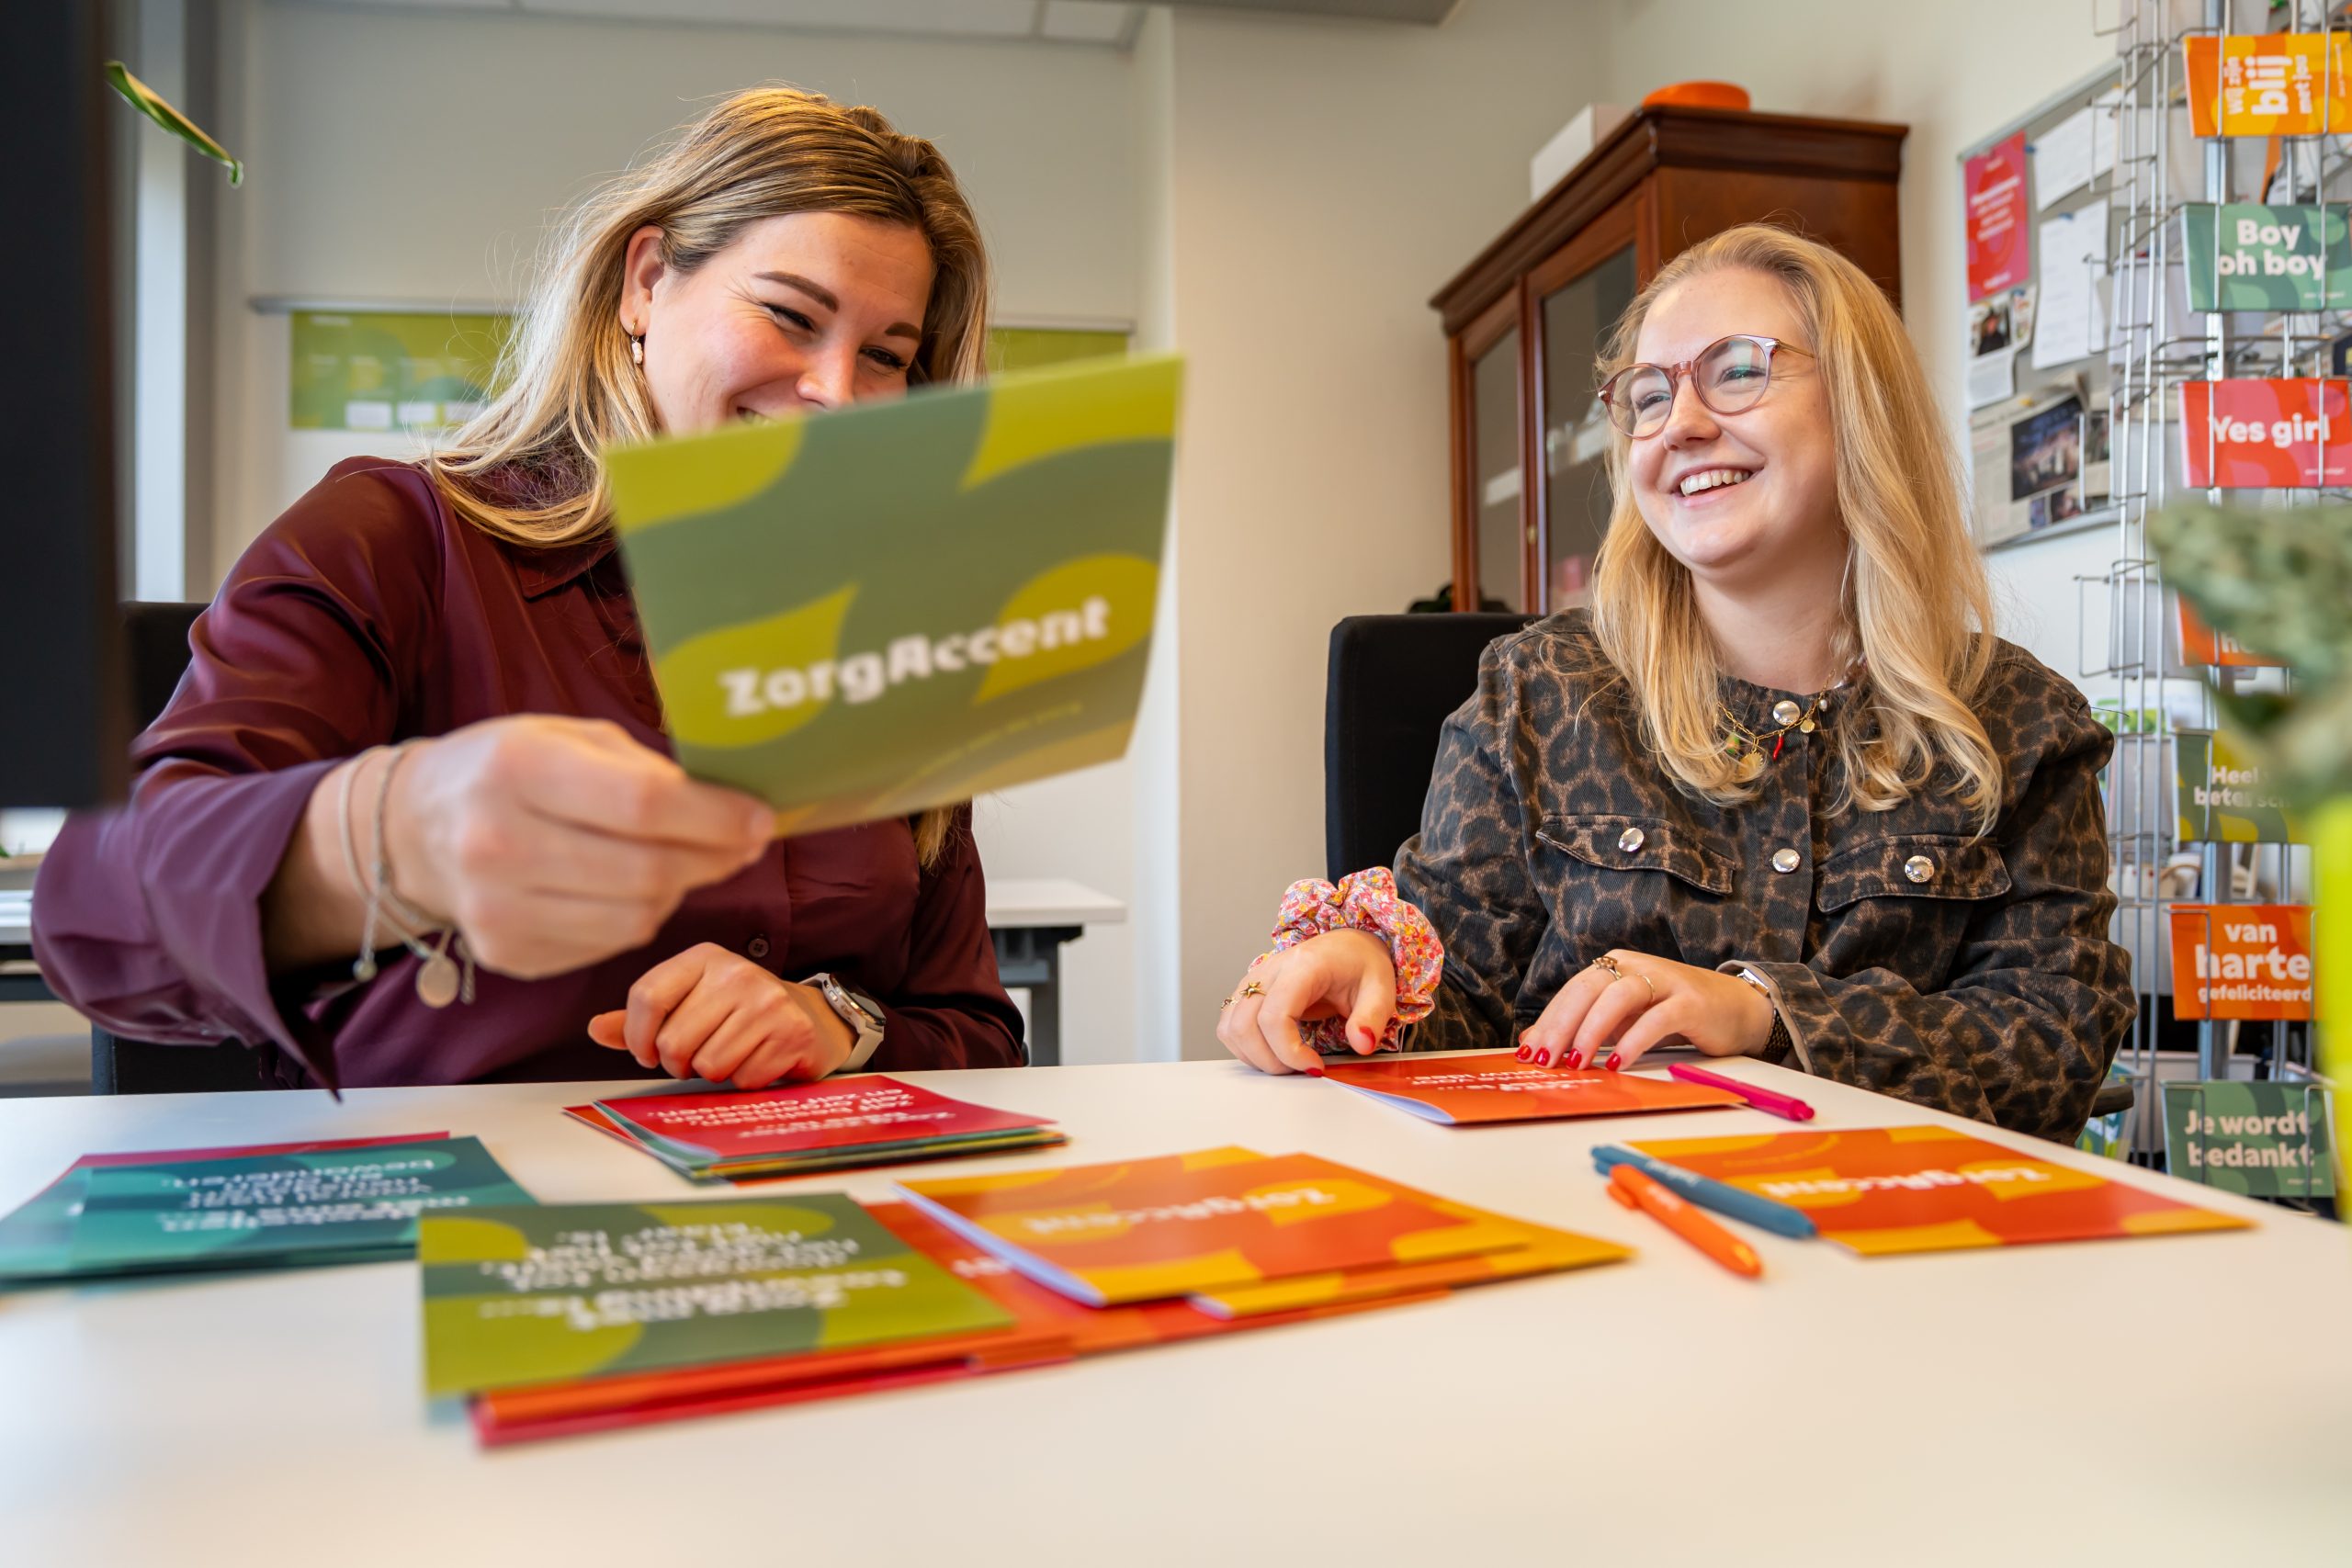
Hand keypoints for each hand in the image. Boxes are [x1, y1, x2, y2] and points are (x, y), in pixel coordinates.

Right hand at [382, 716, 773, 978]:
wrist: (415, 829)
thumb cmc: (510, 770)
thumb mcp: (568, 737)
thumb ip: (646, 768)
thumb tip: (732, 807)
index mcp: (517, 769)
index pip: (643, 805)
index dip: (716, 817)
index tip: (759, 819)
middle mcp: (497, 842)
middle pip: (647, 871)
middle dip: (713, 859)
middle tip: (742, 844)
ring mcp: (496, 909)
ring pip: (635, 920)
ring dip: (677, 891)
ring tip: (680, 861)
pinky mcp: (506, 954)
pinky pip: (606, 947)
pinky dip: (635, 918)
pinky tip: (628, 888)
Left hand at [587, 942, 855, 1086]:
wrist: (811, 1017)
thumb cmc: (738, 1014)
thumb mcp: (690, 1003)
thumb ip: (645, 1017)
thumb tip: (596, 1029)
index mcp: (703, 957)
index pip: (646, 996)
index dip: (637, 1037)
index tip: (648, 1053)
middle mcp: (736, 972)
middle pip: (674, 1041)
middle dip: (679, 1063)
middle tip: (697, 1058)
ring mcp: (767, 1001)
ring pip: (708, 1065)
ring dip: (713, 1073)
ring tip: (730, 1056)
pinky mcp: (791, 1031)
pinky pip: (743, 1078)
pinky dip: (744, 1080)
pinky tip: (757, 1061)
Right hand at [1214, 928, 1395, 1075]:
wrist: (1347, 946)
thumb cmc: (1360, 963)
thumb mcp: (1381, 989)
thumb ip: (1371, 1017)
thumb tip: (1362, 1045)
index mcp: (1302, 967)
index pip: (1274, 1016)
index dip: (1289, 1051)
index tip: (1315, 1066)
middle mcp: (1270, 971)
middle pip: (1244, 1026)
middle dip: (1270, 1060)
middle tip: (1301, 1068)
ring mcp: (1255, 980)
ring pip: (1230, 1028)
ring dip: (1254, 1056)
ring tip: (1287, 1061)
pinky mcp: (1248, 991)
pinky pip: (1230, 1025)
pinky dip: (1245, 1047)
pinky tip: (1273, 1051)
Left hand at [1516, 950, 1771, 1072]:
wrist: (1736, 1009)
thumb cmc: (1672, 1015)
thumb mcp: (1623, 1021)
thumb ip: (1582, 1028)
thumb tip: (1531, 1044)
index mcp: (1615, 967)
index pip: (1572, 992)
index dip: (1548, 1022)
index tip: (1528, 1055)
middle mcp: (1636, 966)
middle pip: (1588, 990)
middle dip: (1561, 1027)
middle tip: (1545, 1061)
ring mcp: (1665, 981)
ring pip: (1618, 997)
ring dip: (1592, 1031)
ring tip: (1576, 1063)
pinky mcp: (1690, 1002)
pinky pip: (1656, 1018)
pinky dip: (1634, 1040)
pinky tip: (1619, 1062)